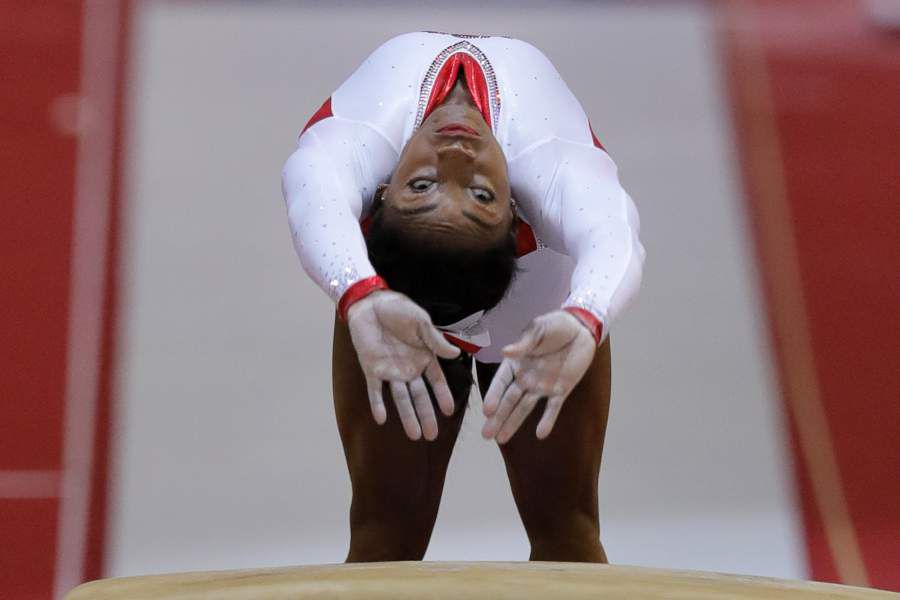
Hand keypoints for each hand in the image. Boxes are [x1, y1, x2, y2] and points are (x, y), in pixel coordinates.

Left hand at [347, 290, 460, 440]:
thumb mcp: (421, 322)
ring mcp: (390, 371)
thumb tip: (456, 354)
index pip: (436, 382)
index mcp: (424, 358)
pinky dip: (377, 404)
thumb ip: (436, 340)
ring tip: (414, 435)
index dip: (442, 396)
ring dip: (407, 416)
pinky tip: (381, 419)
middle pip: (419, 396)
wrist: (371, 303)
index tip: (449, 411)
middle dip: (426, 415)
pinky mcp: (372, 369)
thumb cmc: (399, 310)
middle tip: (432, 435)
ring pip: (400, 398)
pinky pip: (375, 390)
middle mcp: (409, 369)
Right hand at [481, 310, 595, 443]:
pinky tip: (540, 434)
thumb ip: (523, 343)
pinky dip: (547, 420)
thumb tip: (506, 351)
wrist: (580, 329)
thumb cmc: (555, 325)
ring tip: (501, 439)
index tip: (486, 410)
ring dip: (514, 423)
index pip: (501, 382)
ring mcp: (542, 386)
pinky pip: (552, 408)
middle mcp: (525, 378)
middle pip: (509, 400)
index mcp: (516, 363)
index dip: (493, 395)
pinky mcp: (560, 391)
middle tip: (486, 435)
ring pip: (525, 408)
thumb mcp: (537, 329)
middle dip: (498, 417)